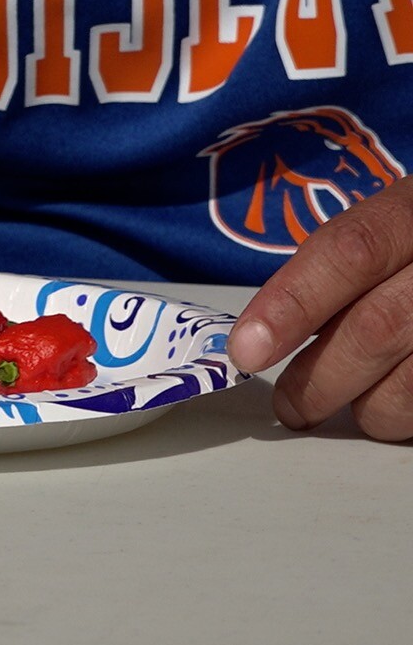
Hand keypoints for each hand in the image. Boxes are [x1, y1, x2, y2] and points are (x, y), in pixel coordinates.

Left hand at [228, 177, 412, 440]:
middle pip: (377, 326)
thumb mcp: (391, 228)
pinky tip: (390, 400)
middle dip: (317, 379)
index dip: (292, 304)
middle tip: (289, 406)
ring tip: (344, 404)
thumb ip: (336, 269)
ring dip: (365, 408)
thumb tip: (258, 338)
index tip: (247, 350)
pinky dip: (403, 415)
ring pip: (411, 384)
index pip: (351, 251)